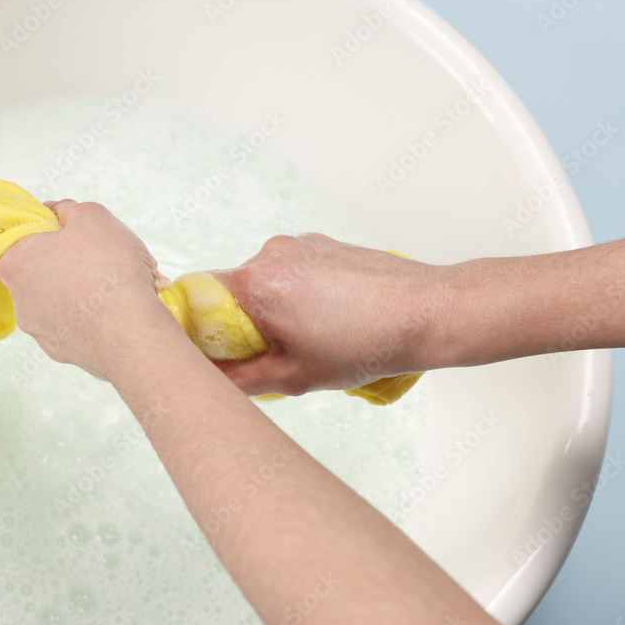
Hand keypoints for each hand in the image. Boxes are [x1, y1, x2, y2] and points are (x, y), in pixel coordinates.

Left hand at [0, 199, 176, 379]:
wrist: (129, 330)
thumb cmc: (108, 268)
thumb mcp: (92, 216)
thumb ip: (68, 210)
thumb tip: (58, 214)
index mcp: (17, 262)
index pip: (18, 242)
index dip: (44, 234)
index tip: (69, 233)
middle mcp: (20, 299)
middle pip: (39, 273)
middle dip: (65, 264)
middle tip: (97, 259)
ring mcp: (39, 329)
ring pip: (56, 303)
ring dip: (78, 293)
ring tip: (113, 288)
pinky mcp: (61, 351)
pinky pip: (71, 328)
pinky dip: (88, 319)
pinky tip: (112, 312)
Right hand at [212, 234, 449, 395]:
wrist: (428, 313)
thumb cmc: (367, 345)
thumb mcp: (295, 376)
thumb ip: (240, 379)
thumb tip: (210, 381)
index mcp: (256, 284)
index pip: (197, 300)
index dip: (200, 329)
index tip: (217, 352)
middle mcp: (270, 254)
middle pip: (229, 291)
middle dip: (241, 324)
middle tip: (272, 355)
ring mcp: (298, 245)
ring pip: (263, 282)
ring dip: (272, 309)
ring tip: (311, 336)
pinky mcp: (322, 244)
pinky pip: (290, 270)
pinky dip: (297, 294)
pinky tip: (329, 317)